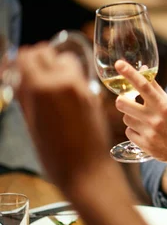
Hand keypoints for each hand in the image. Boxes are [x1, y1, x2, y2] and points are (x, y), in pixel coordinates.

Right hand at [15, 43, 108, 187]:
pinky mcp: (94, 96)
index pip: (26, 56)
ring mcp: (82, 88)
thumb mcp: (31, 124)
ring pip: (66, 60)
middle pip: (46, 52)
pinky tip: (61, 95)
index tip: (14, 69)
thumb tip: (17, 79)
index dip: (18, 60)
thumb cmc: (54, 157)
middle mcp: (64, 82)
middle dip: (36, 60)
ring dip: (55, 65)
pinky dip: (68, 77)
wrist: (88, 172)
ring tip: (47, 83)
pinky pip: (78, 76)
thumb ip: (25, 97)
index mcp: (42, 88)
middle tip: (29, 74)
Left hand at [113, 60, 166, 164]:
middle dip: (122, 100)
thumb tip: (143, 70)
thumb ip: (156, 89)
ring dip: (131, 116)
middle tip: (128, 100)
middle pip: (123, 103)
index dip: (130, 74)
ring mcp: (149, 133)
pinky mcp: (145, 145)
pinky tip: (146, 132)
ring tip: (144, 120)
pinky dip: (134, 130)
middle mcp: (156, 119)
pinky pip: (129, 132)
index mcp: (164, 106)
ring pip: (126, 118)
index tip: (119, 64)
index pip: (144, 86)